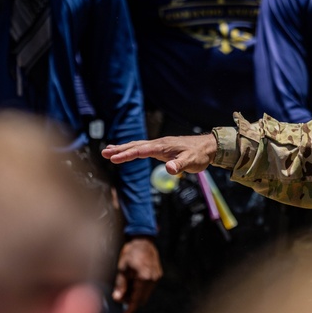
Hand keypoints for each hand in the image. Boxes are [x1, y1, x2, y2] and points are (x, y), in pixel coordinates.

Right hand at [102, 134, 217, 174]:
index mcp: (162, 147)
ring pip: (137, 145)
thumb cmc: (200, 155)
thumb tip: (168, 168)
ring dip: (122, 148)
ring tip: (107, 150)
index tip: (113, 158)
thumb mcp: (191, 161)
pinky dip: (131, 148)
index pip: (140, 150)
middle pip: (135, 146)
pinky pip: (142, 148)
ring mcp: (159, 146)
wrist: (208, 147)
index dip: (126, 154)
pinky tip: (126, 150)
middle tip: (104, 153)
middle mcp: (158, 144)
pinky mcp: (161, 148)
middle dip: (119, 150)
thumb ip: (179, 165)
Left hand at [112, 238, 162, 312]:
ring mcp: (156, 277)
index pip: (136, 299)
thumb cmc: (131, 252)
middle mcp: (152, 279)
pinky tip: (133, 282)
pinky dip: (141, 289)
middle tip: (120, 297)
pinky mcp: (158, 275)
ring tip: (126, 287)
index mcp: (144, 278)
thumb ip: (121, 285)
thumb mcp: (122, 268)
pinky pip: (149, 287)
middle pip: (142, 299)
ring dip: (136, 295)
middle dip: (132, 301)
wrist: (143, 240)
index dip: (130, 308)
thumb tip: (117, 299)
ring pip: (146, 294)